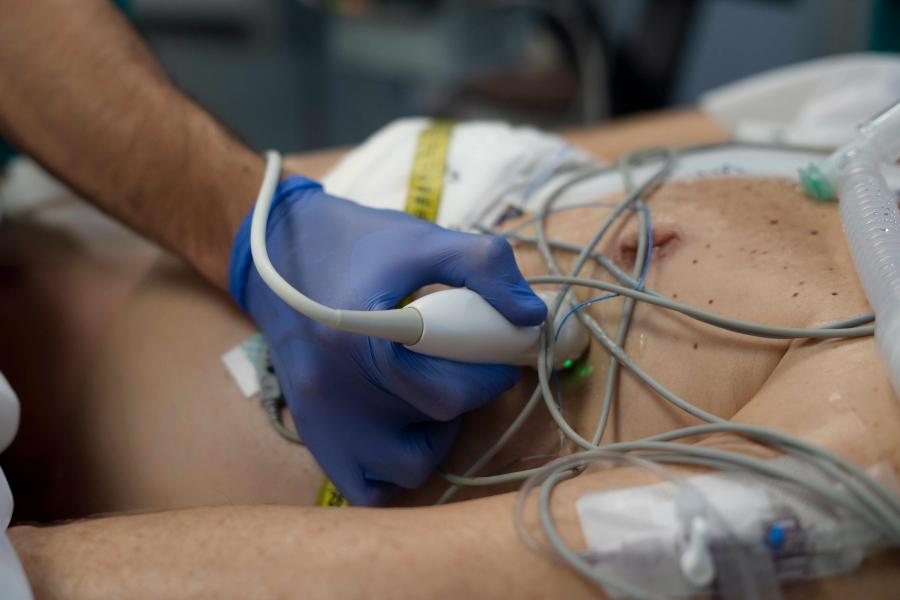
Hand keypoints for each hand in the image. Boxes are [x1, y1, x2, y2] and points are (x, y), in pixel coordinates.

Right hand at [229, 176, 545, 504]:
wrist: (278, 252)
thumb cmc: (357, 245)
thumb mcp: (422, 239)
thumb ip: (482, 265)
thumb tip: (531, 316)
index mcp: (360, 337)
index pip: (449, 388)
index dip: (490, 374)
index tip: (501, 354)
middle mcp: (335, 388)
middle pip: (435, 420)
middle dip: (471, 394)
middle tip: (472, 367)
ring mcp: (322, 420)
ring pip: (406, 466)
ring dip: (437, 435)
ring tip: (432, 394)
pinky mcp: (315, 436)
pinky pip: (366, 489)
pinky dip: (395, 470)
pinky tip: (404, 427)